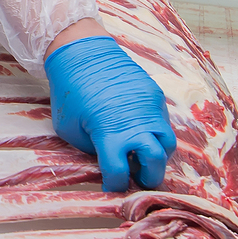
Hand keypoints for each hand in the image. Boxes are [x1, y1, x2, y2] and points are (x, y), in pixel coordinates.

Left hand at [44, 34, 175, 190]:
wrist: (83, 53)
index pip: (120, 173)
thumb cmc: (70, 92)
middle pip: (156, 163)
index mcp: (110, 134)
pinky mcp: (155, 95)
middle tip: (139, 180)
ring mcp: (150, 108)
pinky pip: (163, 122)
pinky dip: (155, 133)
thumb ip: (92, 149)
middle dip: (149, 178)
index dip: (116, 185)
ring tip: (143, 157)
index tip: (113, 186)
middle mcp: (136, 123)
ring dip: (158, 156)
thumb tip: (108, 160)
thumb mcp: (70, 129)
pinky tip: (141, 133)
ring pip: (167, 144)